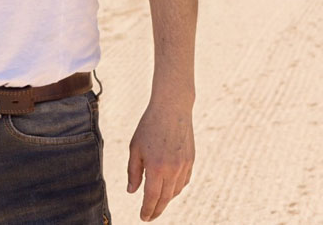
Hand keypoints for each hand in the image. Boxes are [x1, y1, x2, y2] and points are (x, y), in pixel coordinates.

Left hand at [127, 100, 194, 220]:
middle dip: (157, 210)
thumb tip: (132, 192)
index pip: (152, 197)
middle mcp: (172, 170)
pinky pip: (184, 182)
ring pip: (175, 191)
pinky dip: (176, 189)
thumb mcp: (135, 148)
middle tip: (149, 216)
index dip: (147, 209)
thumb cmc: (148, 127)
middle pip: (165, 198)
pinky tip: (169, 190)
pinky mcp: (191, 161)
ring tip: (157, 203)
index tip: (143, 217)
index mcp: (156, 167)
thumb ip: (133, 172)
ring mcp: (184, 166)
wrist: (172, 110)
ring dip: (166, 200)